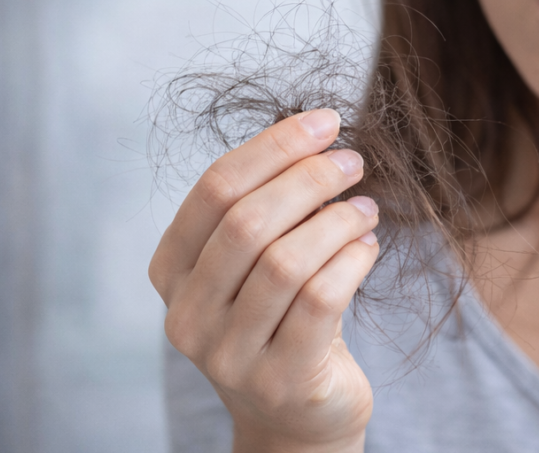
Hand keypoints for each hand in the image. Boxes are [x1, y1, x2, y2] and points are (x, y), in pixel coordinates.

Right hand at [150, 109, 379, 452]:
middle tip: (353, 161)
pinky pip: (320, 302)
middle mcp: (187, 315)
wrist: (297, 416)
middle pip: (246, 222)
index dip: (273, 147)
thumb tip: (315, 136)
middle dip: (308, 179)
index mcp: (170, 271)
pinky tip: (367, 248)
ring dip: (338, 221)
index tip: (325, 121)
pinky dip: (351, 263)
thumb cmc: (281, 318)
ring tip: (368, 208)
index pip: (213, 190)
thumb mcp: (255, 263)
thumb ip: (268, 208)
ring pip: (285, 263)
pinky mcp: (280, 380)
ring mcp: (228, 355)